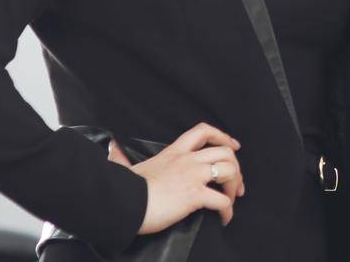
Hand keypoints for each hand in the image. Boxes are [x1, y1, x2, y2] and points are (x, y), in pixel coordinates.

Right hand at [106, 122, 246, 232]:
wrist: (123, 203)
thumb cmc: (124, 188)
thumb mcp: (128, 167)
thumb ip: (123, 158)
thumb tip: (112, 149)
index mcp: (174, 152)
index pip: (203, 131)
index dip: (223, 136)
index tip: (233, 146)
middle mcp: (187, 160)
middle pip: (225, 152)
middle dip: (237, 166)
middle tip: (237, 183)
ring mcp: (193, 176)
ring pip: (230, 170)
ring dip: (235, 185)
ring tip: (232, 198)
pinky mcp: (195, 195)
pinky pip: (223, 200)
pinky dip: (228, 210)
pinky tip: (224, 218)